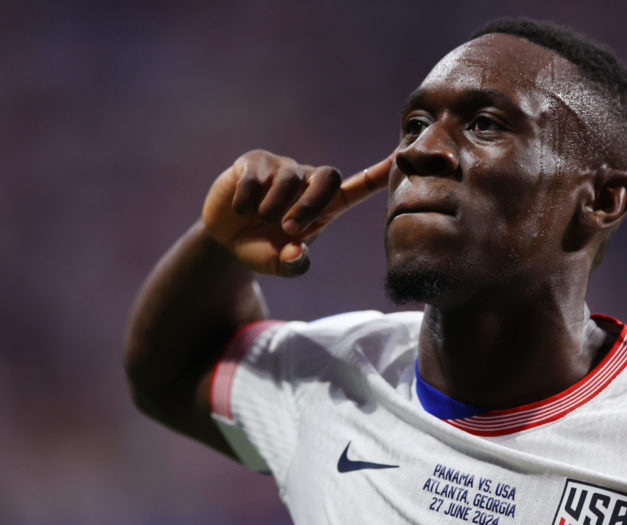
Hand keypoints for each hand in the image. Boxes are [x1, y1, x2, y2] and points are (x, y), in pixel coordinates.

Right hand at [202, 149, 393, 276]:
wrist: (224, 238)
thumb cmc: (262, 248)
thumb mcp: (278, 264)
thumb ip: (293, 265)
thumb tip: (297, 251)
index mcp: (324, 205)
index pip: (358, 186)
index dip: (379, 174)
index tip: (402, 157)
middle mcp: (307, 181)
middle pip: (328, 177)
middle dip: (310, 205)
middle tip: (289, 229)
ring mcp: (281, 168)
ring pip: (288, 180)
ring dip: (271, 209)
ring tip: (259, 220)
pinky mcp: (254, 162)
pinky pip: (255, 178)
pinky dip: (245, 202)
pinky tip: (240, 208)